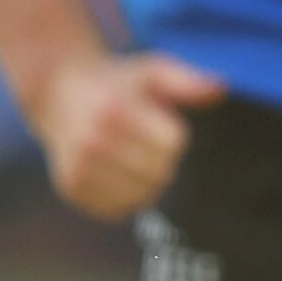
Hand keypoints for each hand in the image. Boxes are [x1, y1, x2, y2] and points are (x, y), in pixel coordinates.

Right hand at [27, 49, 225, 219]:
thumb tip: (222, 89)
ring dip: (150, 183)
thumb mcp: (153, 69)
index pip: (172, 145)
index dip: (175, 136)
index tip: (161, 123)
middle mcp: (93, 142)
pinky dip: (128, 199)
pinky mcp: (71, 188)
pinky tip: (122, 176)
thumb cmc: (118, 82)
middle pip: (159, 173)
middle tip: (149, 143)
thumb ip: (188, 81)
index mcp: (118, 111)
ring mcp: (79, 168)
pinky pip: (116, 211)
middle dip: (165, 160)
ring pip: (141, 197)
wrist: (60, 93)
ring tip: (137, 159)